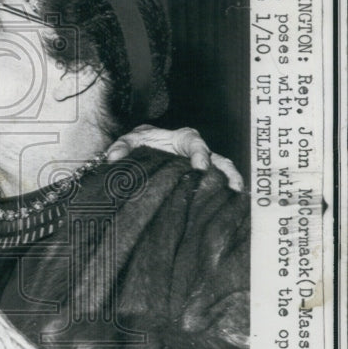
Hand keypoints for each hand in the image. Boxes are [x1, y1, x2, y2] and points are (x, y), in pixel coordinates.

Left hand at [105, 124, 243, 190]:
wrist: (147, 150)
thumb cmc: (143, 143)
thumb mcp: (131, 140)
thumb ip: (121, 146)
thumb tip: (113, 158)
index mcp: (184, 138)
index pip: (195, 143)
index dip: (200, 154)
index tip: (201, 167)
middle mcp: (199, 152)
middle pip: (219, 160)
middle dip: (226, 173)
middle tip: (231, 188)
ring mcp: (204, 168)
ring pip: (223, 174)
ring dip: (231, 186)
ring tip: (236, 201)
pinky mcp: (203, 181)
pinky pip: (217, 188)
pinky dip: (224, 196)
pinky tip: (227, 210)